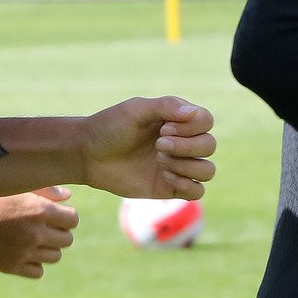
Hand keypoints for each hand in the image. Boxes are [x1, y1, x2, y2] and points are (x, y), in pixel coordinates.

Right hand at [0, 188, 77, 278]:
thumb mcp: (16, 187)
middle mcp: (35, 234)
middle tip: (45, 225)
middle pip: (67, 239)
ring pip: (55, 256)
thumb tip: (67, 196)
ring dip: (48, 247)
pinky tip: (23, 251)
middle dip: (59, 231)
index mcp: (39, 211)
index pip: (73, 219)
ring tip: (33, 237)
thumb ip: (45, 191)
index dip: (66, 215)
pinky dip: (35, 263)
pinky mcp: (10, 266)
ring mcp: (23, 252)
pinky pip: (37, 271)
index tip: (56, 213)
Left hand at [81, 96, 215, 198]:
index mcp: (177, 120)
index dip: (192, 127)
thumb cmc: (110, 127)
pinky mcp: (170, 188)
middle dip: (187, 146)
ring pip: (207, 170)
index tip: (164, 127)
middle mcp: (182, 142)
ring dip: (187, 165)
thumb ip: (166, 106)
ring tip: (160, 161)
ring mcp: (177, 166)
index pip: (206, 121)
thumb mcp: (136, 110)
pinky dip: (186, 185)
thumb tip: (194, 113)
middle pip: (209, 145)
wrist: (88, 155)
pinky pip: (197, 191)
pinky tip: (164, 176)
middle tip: (158, 144)